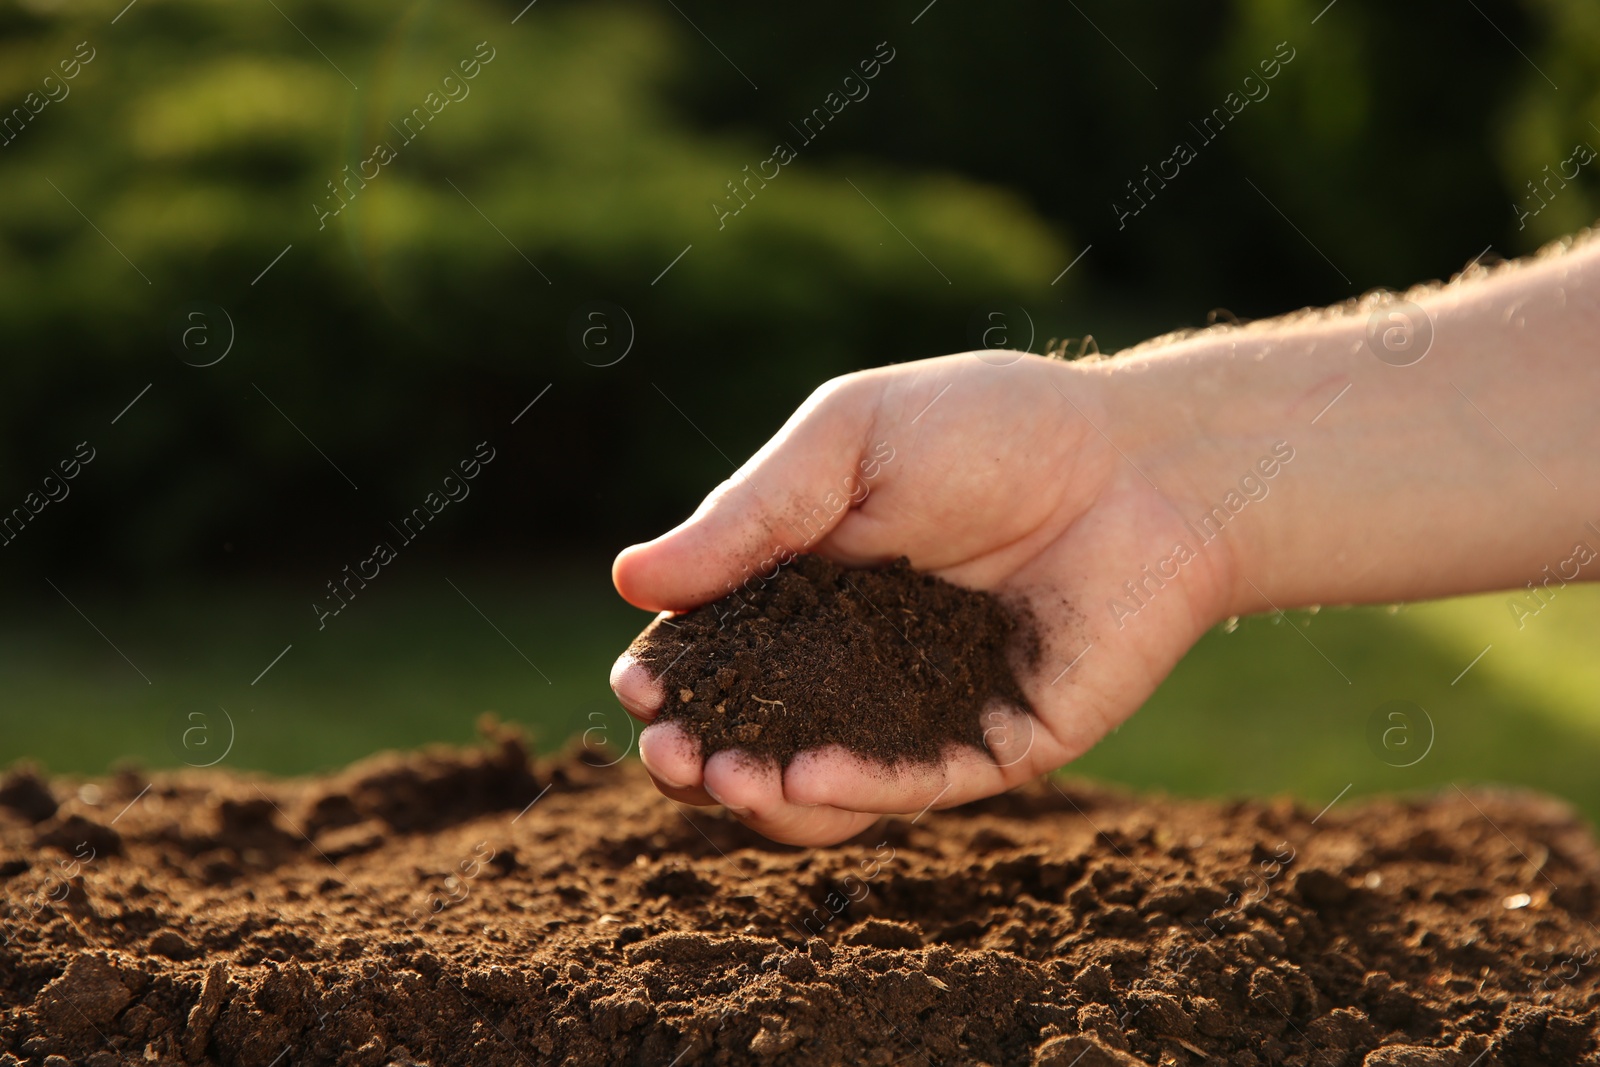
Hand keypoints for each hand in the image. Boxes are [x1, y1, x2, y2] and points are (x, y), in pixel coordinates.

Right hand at [609, 351, 1237, 845]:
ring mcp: (920, 711)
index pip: (717, 651)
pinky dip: (854, 788)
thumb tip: (631, 580)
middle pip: (756, 733)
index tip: (638, 683)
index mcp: (807, 586)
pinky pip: (912, 784)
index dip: (671, 675)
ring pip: (822, 785)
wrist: (1142, 458)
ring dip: (763, 795)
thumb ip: (752, 514)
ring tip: (725, 777)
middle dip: (700, 754)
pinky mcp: (991, 744)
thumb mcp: (849, 442)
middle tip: (667, 752)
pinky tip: (805, 776)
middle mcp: (853, 661)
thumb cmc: (992, 428)